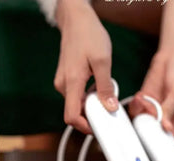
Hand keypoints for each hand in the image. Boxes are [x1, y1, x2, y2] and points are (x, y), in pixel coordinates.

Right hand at [54, 0, 117, 132]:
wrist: (77, 19)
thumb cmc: (89, 36)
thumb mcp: (103, 61)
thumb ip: (106, 86)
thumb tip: (109, 107)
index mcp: (71, 83)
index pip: (71, 116)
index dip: (84, 127)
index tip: (99, 128)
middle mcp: (63, 86)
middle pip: (76, 112)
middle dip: (93, 115)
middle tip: (109, 108)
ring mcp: (64, 83)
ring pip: (78, 104)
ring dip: (92, 105)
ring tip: (105, 93)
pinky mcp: (67, 79)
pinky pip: (78, 96)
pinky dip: (89, 97)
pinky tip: (99, 86)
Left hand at [129, 50, 173, 136]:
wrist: (173, 54)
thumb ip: (170, 109)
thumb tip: (166, 127)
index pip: (170, 136)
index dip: (161, 142)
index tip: (153, 141)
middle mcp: (166, 115)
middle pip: (153, 130)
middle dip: (146, 126)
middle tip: (145, 117)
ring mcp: (154, 107)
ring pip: (142, 119)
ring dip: (140, 112)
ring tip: (143, 101)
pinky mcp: (145, 98)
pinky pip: (137, 107)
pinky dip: (136, 104)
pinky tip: (140, 96)